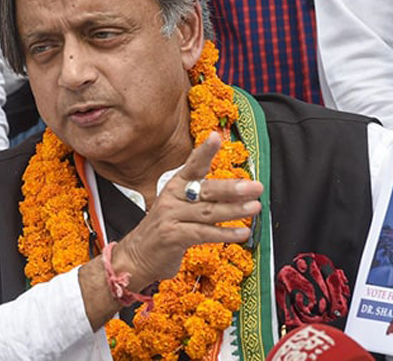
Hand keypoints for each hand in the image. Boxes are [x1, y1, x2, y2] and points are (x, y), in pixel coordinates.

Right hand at [113, 131, 262, 289]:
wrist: (137, 255)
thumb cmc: (166, 229)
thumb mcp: (179, 206)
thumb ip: (204, 198)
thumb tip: (238, 191)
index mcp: (175, 186)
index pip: (192, 165)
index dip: (204, 151)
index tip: (215, 137)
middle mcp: (172, 197)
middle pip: (206, 189)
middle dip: (233, 188)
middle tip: (255, 187)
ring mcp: (171, 217)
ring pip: (208, 212)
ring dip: (235, 210)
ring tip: (255, 207)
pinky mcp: (172, 236)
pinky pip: (204, 233)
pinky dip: (225, 233)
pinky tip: (242, 233)